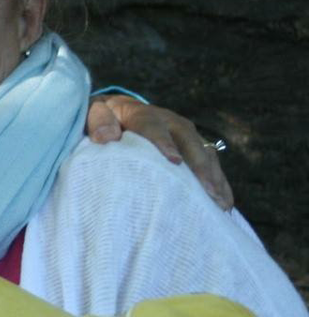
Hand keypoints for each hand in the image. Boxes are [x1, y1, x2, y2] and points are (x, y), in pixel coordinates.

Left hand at [86, 95, 232, 209]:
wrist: (114, 111)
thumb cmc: (101, 120)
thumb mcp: (91, 115)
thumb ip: (97, 122)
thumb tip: (107, 137)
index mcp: (142, 113)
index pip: (153, 126)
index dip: (164, 143)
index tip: (173, 162)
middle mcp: (169, 121)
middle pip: (188, 140)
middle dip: (200, 166)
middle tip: (207, 192)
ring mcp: (183, 134)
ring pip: (205, 152)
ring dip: (214, 177)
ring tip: (220, 204)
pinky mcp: (191, 147)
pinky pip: (210, 163)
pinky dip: (218, 182)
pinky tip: (224, 205)